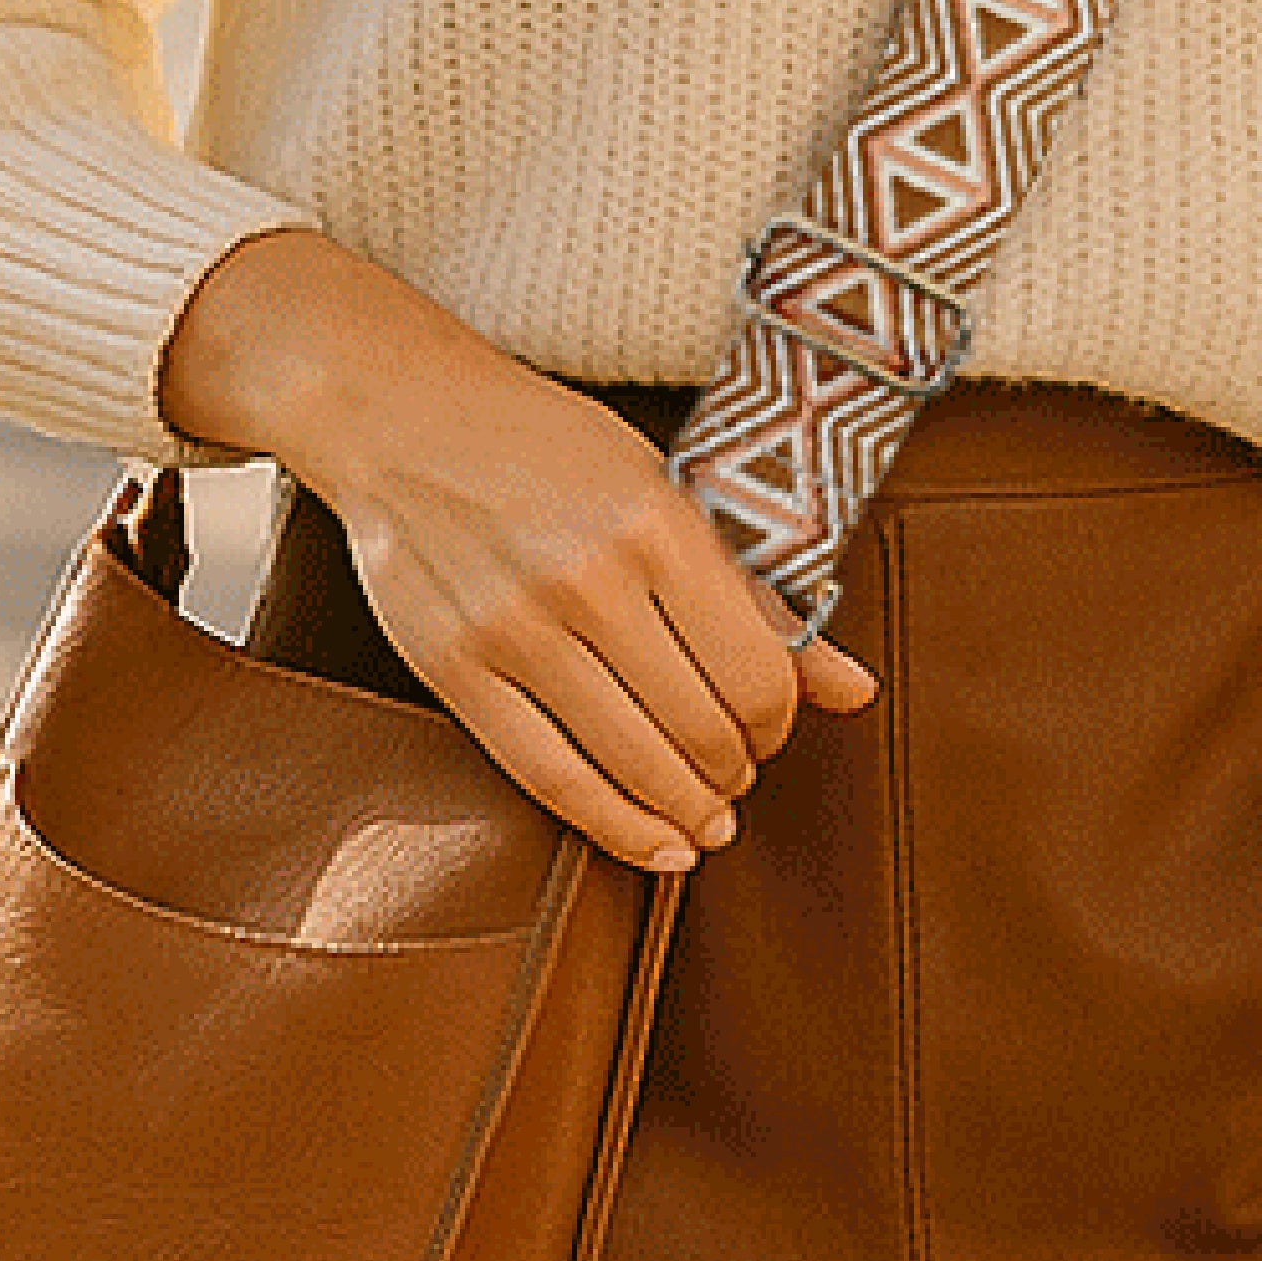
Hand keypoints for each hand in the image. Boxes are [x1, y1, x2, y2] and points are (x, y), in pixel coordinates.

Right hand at [155, 229, 875, 873]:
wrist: (404, 415)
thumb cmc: (551, 448)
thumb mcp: (666, 491)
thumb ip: (758, 596)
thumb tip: (858, 692)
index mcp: (658, 524)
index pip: (756, 674)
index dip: (779, 724)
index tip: (773, 731)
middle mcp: (589, 579)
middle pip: (700, 729)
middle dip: (735, 772)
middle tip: (737, 776)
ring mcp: (514, 629)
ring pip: (632, 763)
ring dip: (686, 809)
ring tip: (705, 819)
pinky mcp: (454, 669)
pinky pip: (548, 777)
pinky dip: (614, 826)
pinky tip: (655, 845)